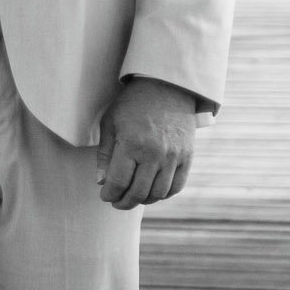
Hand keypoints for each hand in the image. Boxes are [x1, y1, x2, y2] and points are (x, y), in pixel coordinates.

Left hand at [96, 76, 196, 209]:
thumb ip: (105, 154)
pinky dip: (164, 194)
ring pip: (158, 193)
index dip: (109, 194)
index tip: (105, 196)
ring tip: (134, 196)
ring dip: (144, 200)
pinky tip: (153, 191)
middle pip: (138, 192)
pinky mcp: (187, 156)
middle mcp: (154, 153)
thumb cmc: (133, 104)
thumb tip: (102, 182)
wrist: (166, 87)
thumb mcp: (110, 123)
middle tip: (117, 202)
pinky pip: (177, 186)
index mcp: (132, 144)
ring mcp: (173, 156)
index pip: (118, 182)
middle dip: (124, 202)